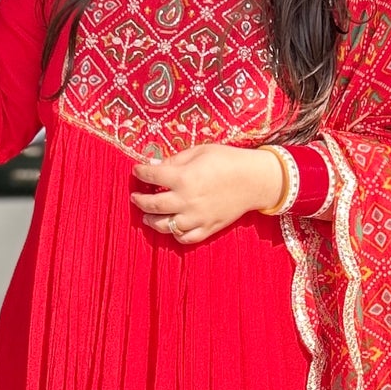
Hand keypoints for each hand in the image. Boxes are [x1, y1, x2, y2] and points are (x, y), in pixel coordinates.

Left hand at [130, 144, 283, 243]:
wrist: (255, 179)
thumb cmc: (228, 160)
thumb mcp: (199, 151)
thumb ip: (175, 160)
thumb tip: (154, 165)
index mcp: (183, 178)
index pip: (151, 176)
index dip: (140, 172)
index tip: (137, 170)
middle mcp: (186, 200)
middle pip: (152, 205)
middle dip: (139, 200)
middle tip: (135, 196)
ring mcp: (196, 217)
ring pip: (164, 226)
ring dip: (151, 220)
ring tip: (147, 216)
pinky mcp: (208, 228)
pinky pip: (185, 238)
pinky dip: (175, 234)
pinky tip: (172, 226)